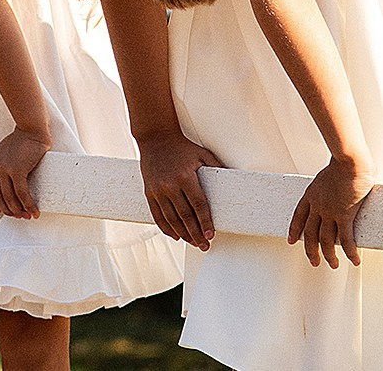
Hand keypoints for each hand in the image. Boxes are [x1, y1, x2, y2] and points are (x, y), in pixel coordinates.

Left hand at [0, 128, 50, 218]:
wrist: (32, 128)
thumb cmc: (24, 139)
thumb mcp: (7, 152)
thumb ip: (5, 164)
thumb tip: (12, 184)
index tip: (0, 211)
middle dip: (8, 210)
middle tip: (19, 216)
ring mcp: (4, 168)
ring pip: (9, 198)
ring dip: (19, 210)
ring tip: (27, 215)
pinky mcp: (17, 170)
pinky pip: (21, 194)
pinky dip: (28, 204)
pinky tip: (34, 210)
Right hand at [137, 130, 222, 248]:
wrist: (155, 138)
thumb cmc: (181, 147)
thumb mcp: (202, 154)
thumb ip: (217, 168)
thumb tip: (234, 180)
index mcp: (185, 177)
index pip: (198, 205)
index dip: (205, 222)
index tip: (211, 235)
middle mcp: (170, 185)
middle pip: (185, 216)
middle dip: (196, 234)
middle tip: (204, 245)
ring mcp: (158, 190)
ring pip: (171, 219)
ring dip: (183, 234)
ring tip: (193, 243)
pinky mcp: (149, 192)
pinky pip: (157, 215)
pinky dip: (166, 228)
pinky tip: (176, 235)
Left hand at [288, 155, 375, 268]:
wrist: (348, 159)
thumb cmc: (344, 160)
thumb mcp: (330, 173)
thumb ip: (333, 182)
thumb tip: (345, 182)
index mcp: (311, 194)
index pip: (298, 216)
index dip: (294, 230)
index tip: (292, 240)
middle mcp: (318, 205)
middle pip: (309, 233)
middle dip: (310, 250)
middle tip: (313, 261)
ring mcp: (329, 211)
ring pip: (325, 241)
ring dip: (329, 256)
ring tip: (333, 265)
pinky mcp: (344, 215)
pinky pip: (346, 240)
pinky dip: (350, 253)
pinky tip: (354, 260)